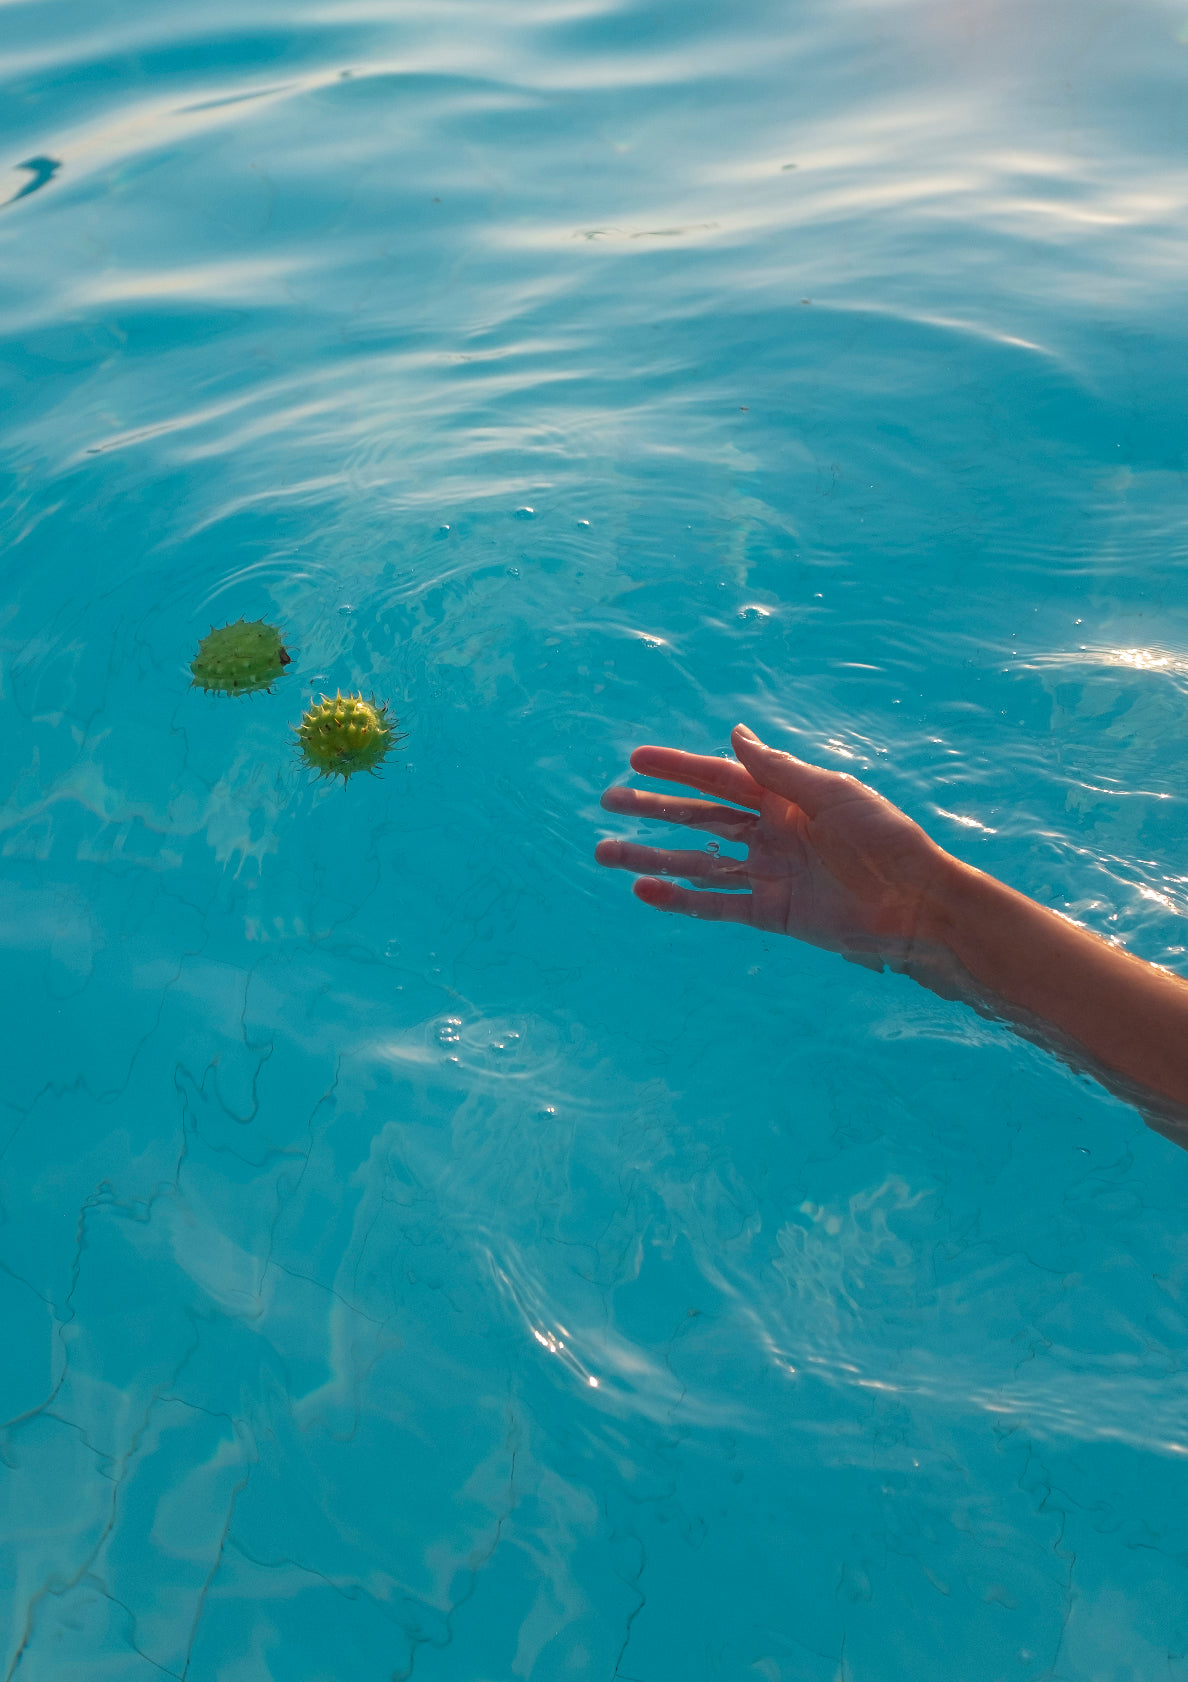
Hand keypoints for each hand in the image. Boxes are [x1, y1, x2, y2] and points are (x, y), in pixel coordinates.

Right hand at [595, 724, 958, 964]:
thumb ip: (778, 770)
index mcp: (786, 798)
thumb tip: (735, 734)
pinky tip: (645, 892)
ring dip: (652, 857)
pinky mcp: (771, 914)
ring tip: (605, 854)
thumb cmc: (886, 839)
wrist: (917, 905)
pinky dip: (680, 900)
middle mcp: (771, 833)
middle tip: (606, 802)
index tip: (634, 760)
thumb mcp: (832, 794)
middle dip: (653, 810)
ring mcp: (768, 874)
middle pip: (699, 817)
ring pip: (697, 862)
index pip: (719, 778)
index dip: (677, 768)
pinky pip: (716, 905)